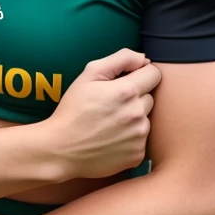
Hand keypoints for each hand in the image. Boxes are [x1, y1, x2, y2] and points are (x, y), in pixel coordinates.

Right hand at [47, 48, 160, 180]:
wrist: (60, 149)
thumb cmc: (72, 110)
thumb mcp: (89, 74)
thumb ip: (121, 59)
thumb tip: (145, 59)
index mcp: (127, 91)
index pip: (154, 74)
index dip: (140, 74)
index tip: (126, 81)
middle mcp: (137, 114)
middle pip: (150, 97)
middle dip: (135, 98)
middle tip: (111, 105)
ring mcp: (139, 137)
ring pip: (146, 119)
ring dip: (133, 118)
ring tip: (109, 123)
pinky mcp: (138, 155)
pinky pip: (142, 140)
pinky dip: (130, 138)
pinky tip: (111, 138)